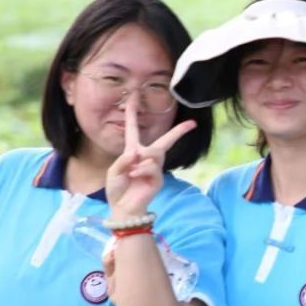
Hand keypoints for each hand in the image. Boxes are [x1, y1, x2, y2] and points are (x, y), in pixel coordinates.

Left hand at [106, 96, 195, 217]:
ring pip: (155, 153)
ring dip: (142, 160)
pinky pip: (151, 167)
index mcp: (133, 152)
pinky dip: (141, 170)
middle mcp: (146, 158)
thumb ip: (123, 160)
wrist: (122, 208)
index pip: (133, 129)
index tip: (134, 97)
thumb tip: (138, 153)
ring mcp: (154, 168)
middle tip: (192, 124)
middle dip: (179, 132)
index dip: (132, 113)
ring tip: (132, 171)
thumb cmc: (117, 189)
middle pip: (165, 141)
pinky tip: (134, 175)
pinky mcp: (158, 179)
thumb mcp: (113, 171)